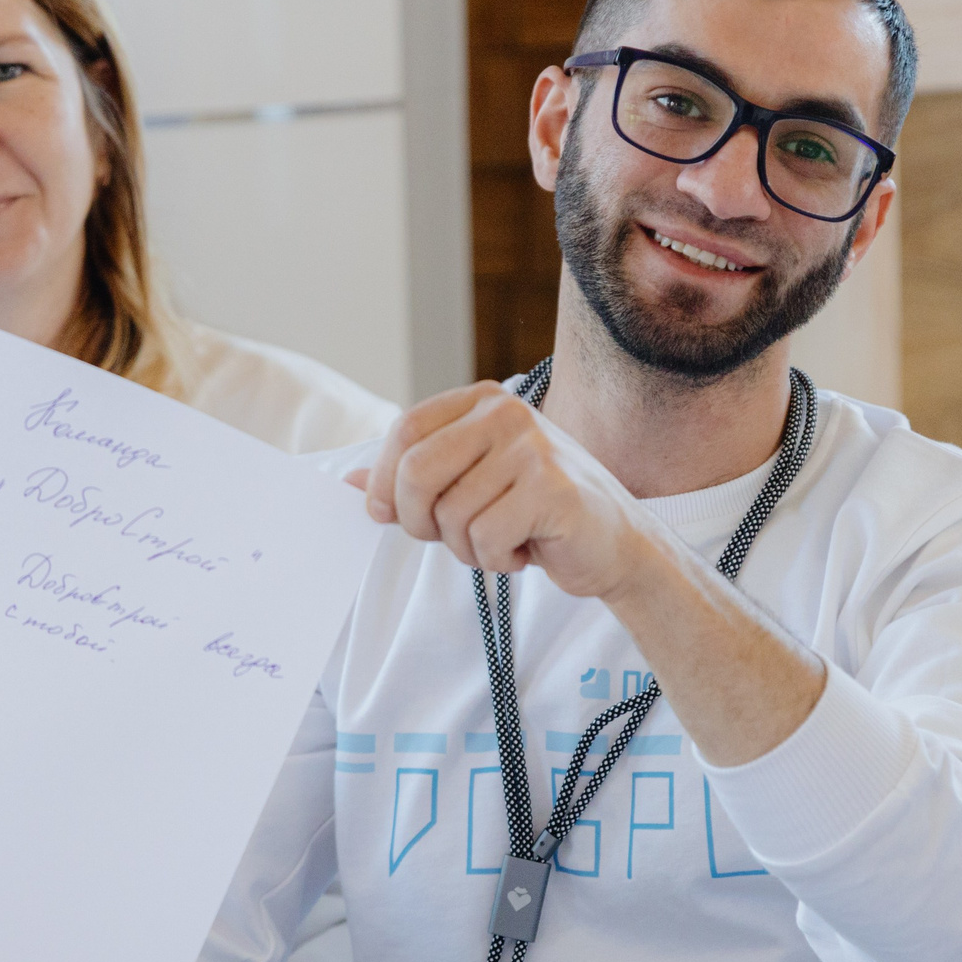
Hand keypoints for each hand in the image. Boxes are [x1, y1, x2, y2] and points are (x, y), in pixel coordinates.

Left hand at [349, 382, 660, 602]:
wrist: (615, 543)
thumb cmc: (535, 514)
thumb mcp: (469, 486)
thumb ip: (413, 480)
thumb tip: (346, 483)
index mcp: (482, 402)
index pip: (405, 431)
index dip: (383, 482)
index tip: (385, 515)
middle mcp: (507, 413)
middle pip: (417, 472)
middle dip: (419, 521)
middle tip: (451, 538)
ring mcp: (533, 447)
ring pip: (451, 515)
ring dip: (469, 548)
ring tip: (505, 540)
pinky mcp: (552, 489)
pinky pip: (487, 537)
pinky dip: (498, 559)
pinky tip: (527, 550)